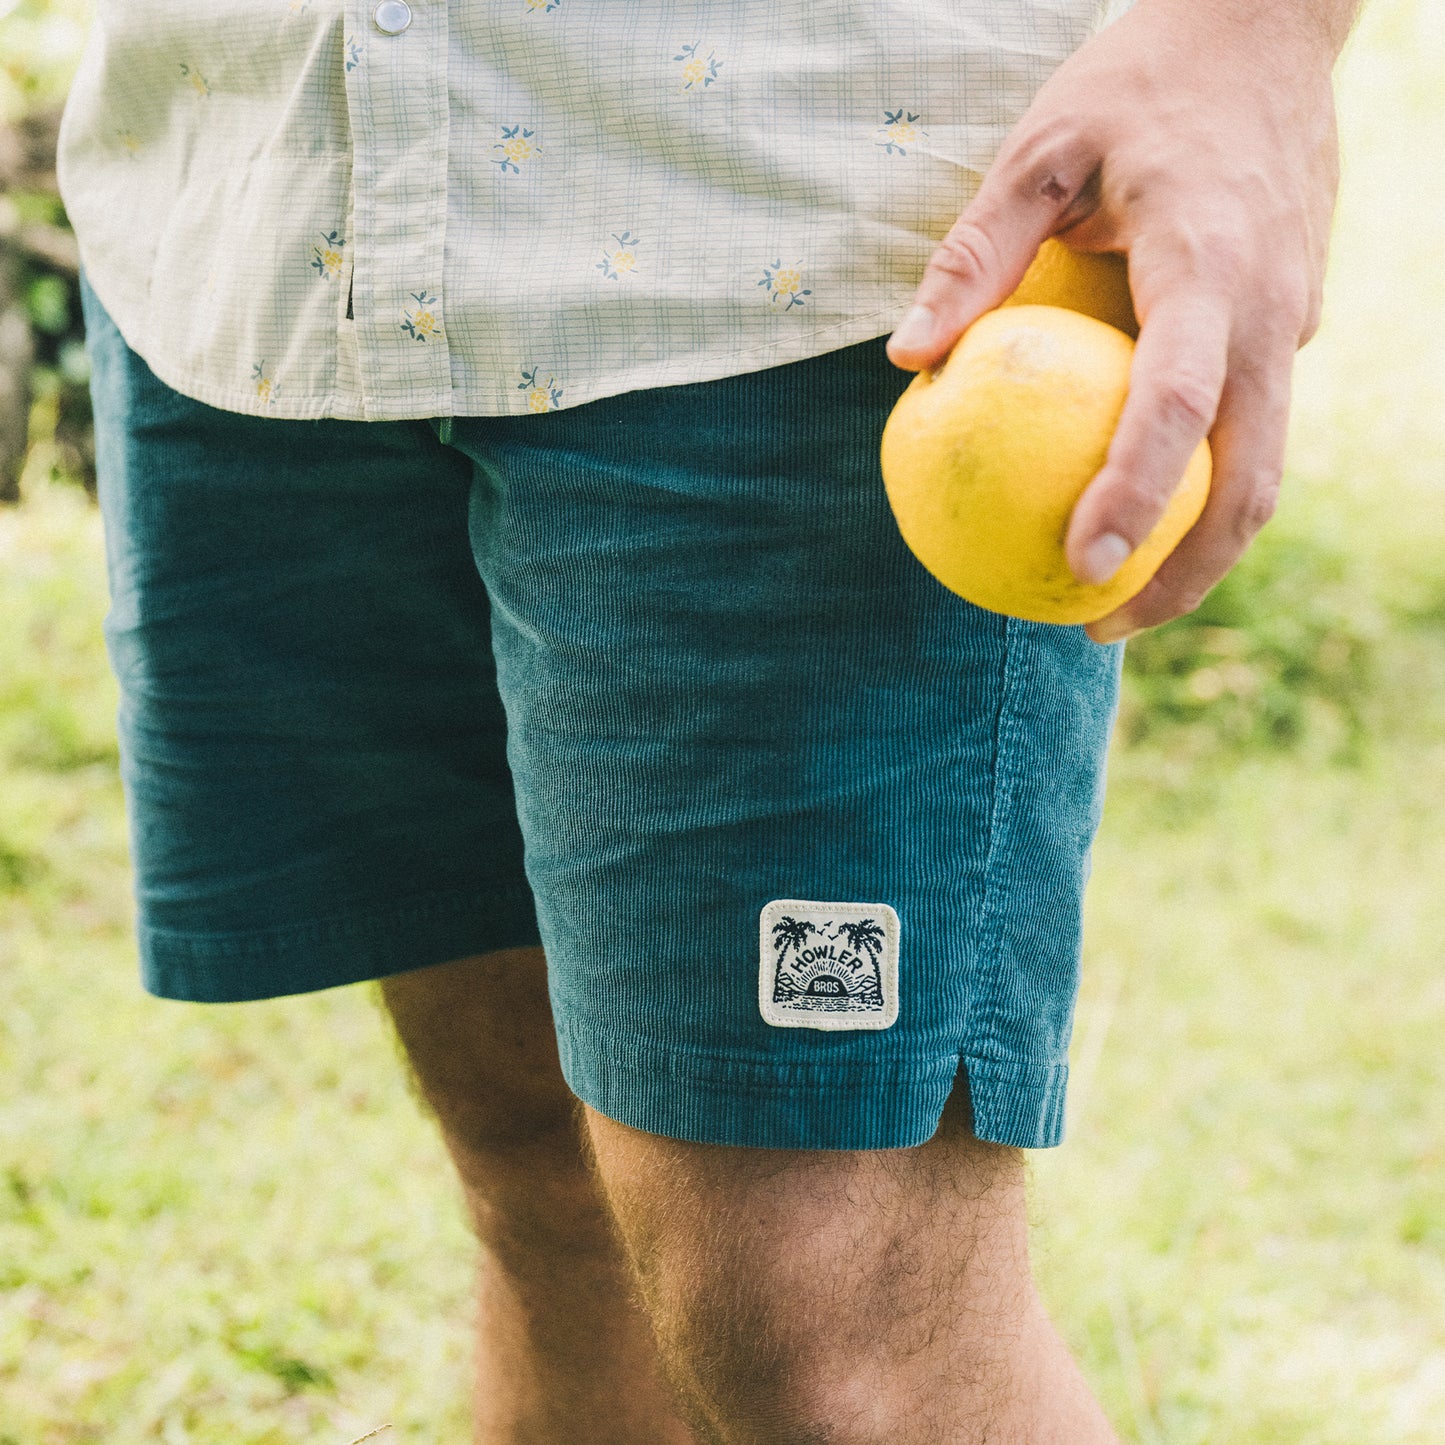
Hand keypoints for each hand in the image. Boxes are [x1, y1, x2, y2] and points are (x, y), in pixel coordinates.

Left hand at [885, 0, 1350, 641]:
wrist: (1265, 24)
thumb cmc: (1138, 82)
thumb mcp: (1038, 147)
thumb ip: (975, 254)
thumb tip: (906, 358)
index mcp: (1212, 264)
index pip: (1180, 402)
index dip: (1140, 494)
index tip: (1084, 565)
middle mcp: (1271, 309)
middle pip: (1251, 479)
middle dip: (1186, 574)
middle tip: (1099, 628)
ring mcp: (1296, 321)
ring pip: (1262, 467)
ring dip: (1200, 548)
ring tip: (1116, 596)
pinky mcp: (1294, 323)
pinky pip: (1249, 425)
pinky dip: (1201, 484)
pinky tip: (1133, 504)